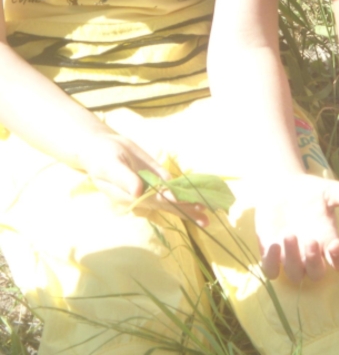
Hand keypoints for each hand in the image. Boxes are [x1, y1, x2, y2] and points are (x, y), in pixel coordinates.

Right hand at [78, 133, 208, 225]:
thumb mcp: (110, 166)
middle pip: (167, 204)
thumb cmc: (101, 158)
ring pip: (172, 197)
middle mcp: (143, 196)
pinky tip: (199, 197)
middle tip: (205, 220)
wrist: (103, 147)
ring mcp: (151, 187)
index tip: (184, 201)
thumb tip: (138, 191)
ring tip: (207, 214)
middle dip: (186, 210)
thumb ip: (123, 178)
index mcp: (130, 197)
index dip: (170, 201)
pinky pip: (173, 185)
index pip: (154, 201)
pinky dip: (186, 190)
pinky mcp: (157, 177)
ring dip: (189, 205)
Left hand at [251, 173, 338, 282]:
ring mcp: (290, 257)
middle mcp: (310, 254)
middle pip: (316, 274)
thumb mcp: (327, 190)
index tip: (335, 245)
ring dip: (293, 260)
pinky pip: (271, 270)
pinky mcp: (271, 254)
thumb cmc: (309, 191)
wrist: (282, 186)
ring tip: (289, 234)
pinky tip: (273, 245)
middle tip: (311, 241)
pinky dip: (272, 263)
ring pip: (294, 274)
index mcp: (328, 241)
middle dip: (314, 262)